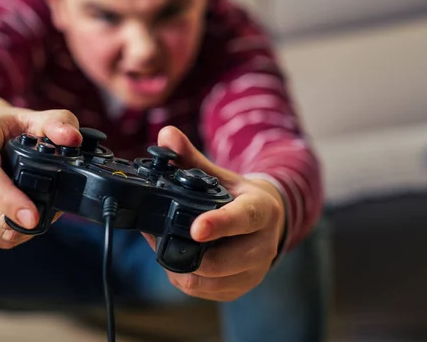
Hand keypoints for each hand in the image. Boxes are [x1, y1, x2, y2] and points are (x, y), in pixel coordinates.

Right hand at [0, 93, 81, 248]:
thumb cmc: (10, 128)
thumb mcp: (36, 118)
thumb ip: (59, 123)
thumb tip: (72, 139)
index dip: (6, 197)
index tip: (32, 216)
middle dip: (17, 219)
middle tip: (47, 218)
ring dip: (15, 229)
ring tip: (38, 215)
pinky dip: (7, 237)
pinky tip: (21, 223)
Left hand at [142, 126, 286, 301]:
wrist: (268, 222)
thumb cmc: (239, 197)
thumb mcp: (221, 175)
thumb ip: (191, 158)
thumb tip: (165, 135)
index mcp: (262, 211)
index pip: (243, 220)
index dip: (219, 225)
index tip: (195, 228)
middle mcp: (263, 245)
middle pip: (222, 260)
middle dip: (185, 250)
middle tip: (158, 233)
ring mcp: (254, 271)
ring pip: (209, 281)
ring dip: (180, 266)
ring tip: (163, 245)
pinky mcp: (240, 287)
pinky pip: (206, 291)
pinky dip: (184, 278)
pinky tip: (175, 260)